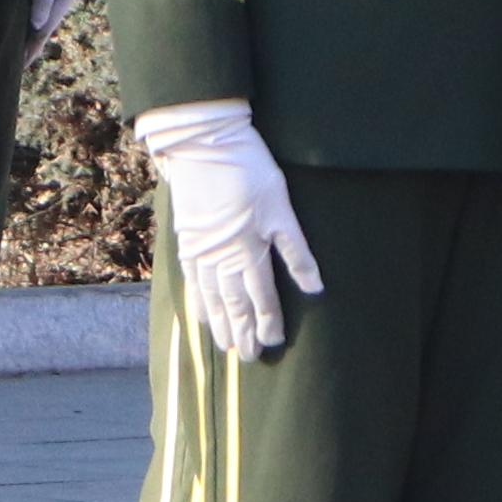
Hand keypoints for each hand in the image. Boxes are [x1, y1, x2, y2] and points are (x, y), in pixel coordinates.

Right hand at [137, 98, 321, 356]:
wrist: (203, 144)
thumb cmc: (249, 170)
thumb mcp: (281, 207)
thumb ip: (296, 249)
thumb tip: (315, 287)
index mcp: (248, 250)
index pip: (260, 297)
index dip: (267, 323)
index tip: (273, 344)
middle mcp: (221, 257)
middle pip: (233, 303)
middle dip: (242, 331)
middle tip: (247, 357)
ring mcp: (200, 251)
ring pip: (211, 296)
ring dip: (219, 323)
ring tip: (225, 346)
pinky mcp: (187, 239)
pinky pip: (191, 280)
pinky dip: (197, 301)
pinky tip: (200, 315)